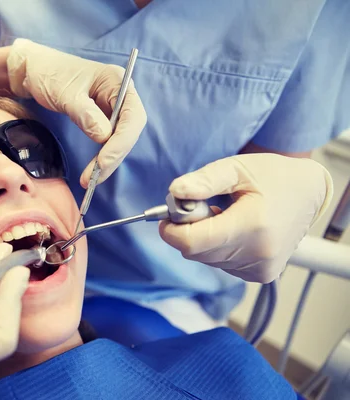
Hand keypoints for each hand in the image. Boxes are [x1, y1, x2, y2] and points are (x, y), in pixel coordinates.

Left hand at [7, 38, 146, 186]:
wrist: (35, 70)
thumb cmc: (49, 74)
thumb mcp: (65, 93)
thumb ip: (85, 114)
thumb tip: (104, 137)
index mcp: (117, 81)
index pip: (132, 116)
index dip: (121, 142)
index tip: (104, 161)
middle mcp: (120, 95)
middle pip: (128, 132)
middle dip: (113, 156)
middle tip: (94, 178)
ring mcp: (112, 108)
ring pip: (119, 141)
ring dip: (108, 162)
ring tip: (90, 180)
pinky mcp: (102, 119)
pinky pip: (108, 142)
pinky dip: (101, 158)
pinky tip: (92, 171)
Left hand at [159, 154, 332, 282]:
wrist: (309, 192)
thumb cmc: (273, 176)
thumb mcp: (236, 168)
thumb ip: (204, 180)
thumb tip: (175, 192)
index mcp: (252, 227)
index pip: (191, 242)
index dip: (171, 229)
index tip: (169, 213)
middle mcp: (257, 255)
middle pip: (195, 251)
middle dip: (189, 228)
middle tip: (205, 205)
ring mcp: (261, 269)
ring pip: (206, 259)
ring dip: (204, 238)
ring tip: (225, 215)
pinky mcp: (261, 275)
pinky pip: (220, 264)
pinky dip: (218, 247)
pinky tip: (235, 229)